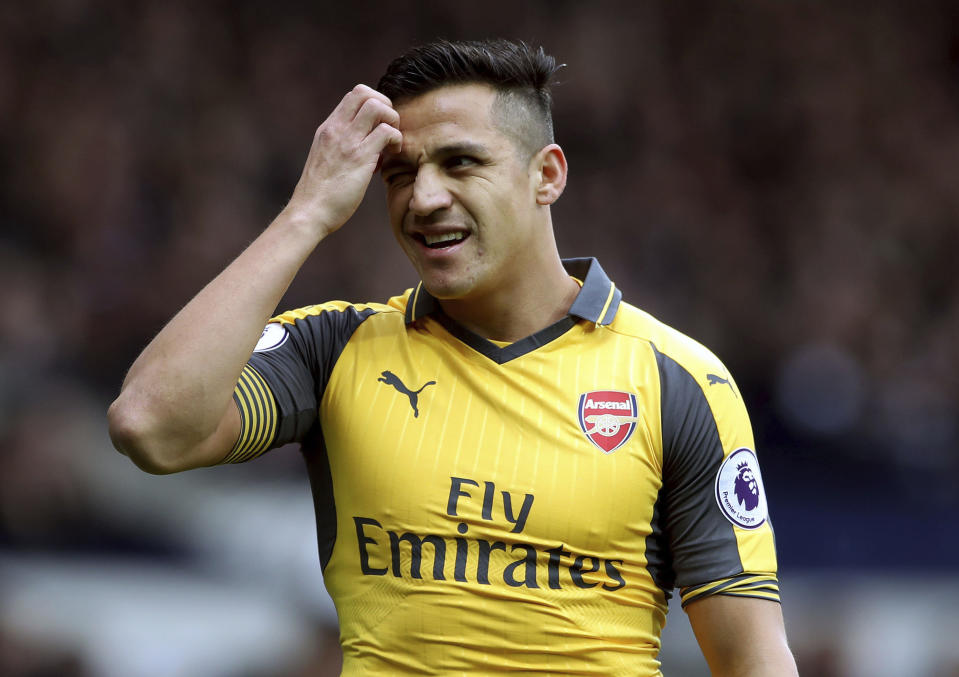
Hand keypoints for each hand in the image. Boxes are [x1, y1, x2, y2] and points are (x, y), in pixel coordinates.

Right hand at [284, 84, 401, 237]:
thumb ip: (341, 148)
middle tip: (388, 131)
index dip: (374, 104)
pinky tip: (391, 155)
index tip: (378, 127)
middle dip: (386, 106)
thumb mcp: (325, 160)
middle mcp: (336, 129)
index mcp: (328, 129)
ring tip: (391, 144)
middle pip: (365, 92)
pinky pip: (386, 131)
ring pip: (377, 106)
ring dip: (393, 121)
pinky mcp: (359, 157)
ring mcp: (347, 141)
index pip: (354, 95)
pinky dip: (396, 139)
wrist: (308, 212)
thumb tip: (368, 147)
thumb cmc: (319, 195)